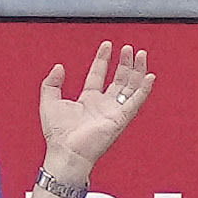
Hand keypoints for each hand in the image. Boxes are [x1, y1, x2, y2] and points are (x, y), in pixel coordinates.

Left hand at [40, 42, 152, 180]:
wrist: (66, 152)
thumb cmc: (58, 135)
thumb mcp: (49, 101)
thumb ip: (51, 83)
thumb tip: (58, 67)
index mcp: (88, 101)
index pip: (98, 74)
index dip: (103, 59)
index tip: (107, 46)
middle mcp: (103, 105)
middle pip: (118, 79)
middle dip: (124, 63)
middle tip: (128, 49)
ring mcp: (113, 112)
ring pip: (130, 87)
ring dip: (136, 71)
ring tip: (140, 55)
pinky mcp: (120, 119)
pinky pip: (135, 102)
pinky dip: (143, 89)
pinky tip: (149, 77)